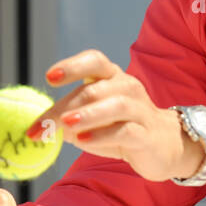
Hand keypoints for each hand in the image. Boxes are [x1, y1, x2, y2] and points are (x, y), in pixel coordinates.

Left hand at [30, 49, 196, 181]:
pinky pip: (125, 131)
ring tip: (65, 124)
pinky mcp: (147, 134)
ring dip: (87, 115)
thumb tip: (43, 126)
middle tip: (40, 126)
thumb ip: (69, 118)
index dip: (72, 66)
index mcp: (112, 77)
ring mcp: (140, 110)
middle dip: (63, 108)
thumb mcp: (92, 120)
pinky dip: (102, 136)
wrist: (165, 145)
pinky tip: (82, 142)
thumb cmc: (121, 127)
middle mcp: (127, 87)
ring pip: (114, 105)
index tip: (49, 77)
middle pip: (94, 90)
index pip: (94, 61)